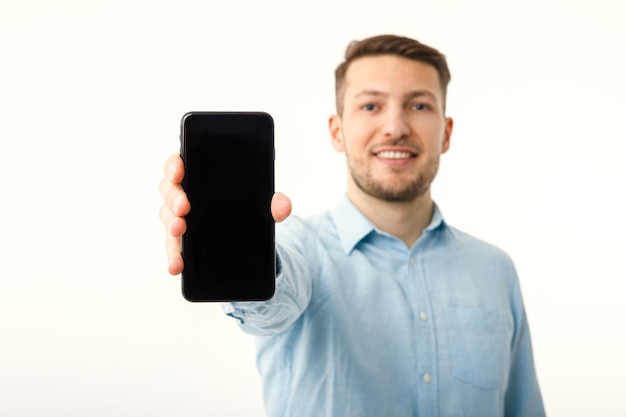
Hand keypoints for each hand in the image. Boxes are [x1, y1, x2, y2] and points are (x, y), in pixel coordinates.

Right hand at [158, 153, 292, 275]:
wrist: (248, 238)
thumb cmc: (246, 208)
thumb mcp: (263, 203)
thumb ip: (275, 203)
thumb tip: (283, 206)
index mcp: (200, 175)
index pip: (179, 162)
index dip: (175, 164)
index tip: (179, 172)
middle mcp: (185, 194)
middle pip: (169, 189)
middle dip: (174, 197)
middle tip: (185, 206)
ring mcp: (181, 217)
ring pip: (167, 216)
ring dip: (171, 223)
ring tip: (180, 230)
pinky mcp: (182, 241)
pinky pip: (173, 247)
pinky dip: (173, 256)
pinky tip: (177, 266)